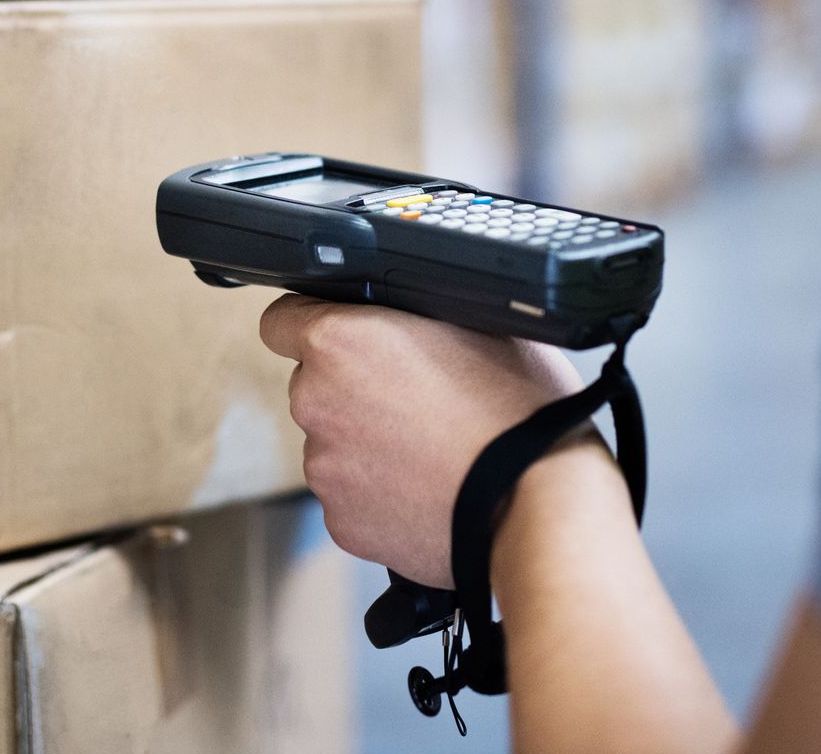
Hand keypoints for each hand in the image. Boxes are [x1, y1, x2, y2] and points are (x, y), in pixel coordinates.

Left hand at [259, 293, 585, 587]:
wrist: (539, 504)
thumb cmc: (517, 407)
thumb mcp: (475, 318)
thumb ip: (413, 308)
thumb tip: (403, 298)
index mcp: (338, 341)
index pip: (282, 320)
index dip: (314, 324)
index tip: (345, 338)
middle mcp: (316, 402)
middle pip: (314, 385)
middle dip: (351, 388)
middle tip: (414, 397)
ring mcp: (325, 468)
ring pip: (334, 443)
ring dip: (367, 442)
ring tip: (431, 449)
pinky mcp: (342, 523)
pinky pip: (351, 496)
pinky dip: (379, 492)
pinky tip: (428, 486)